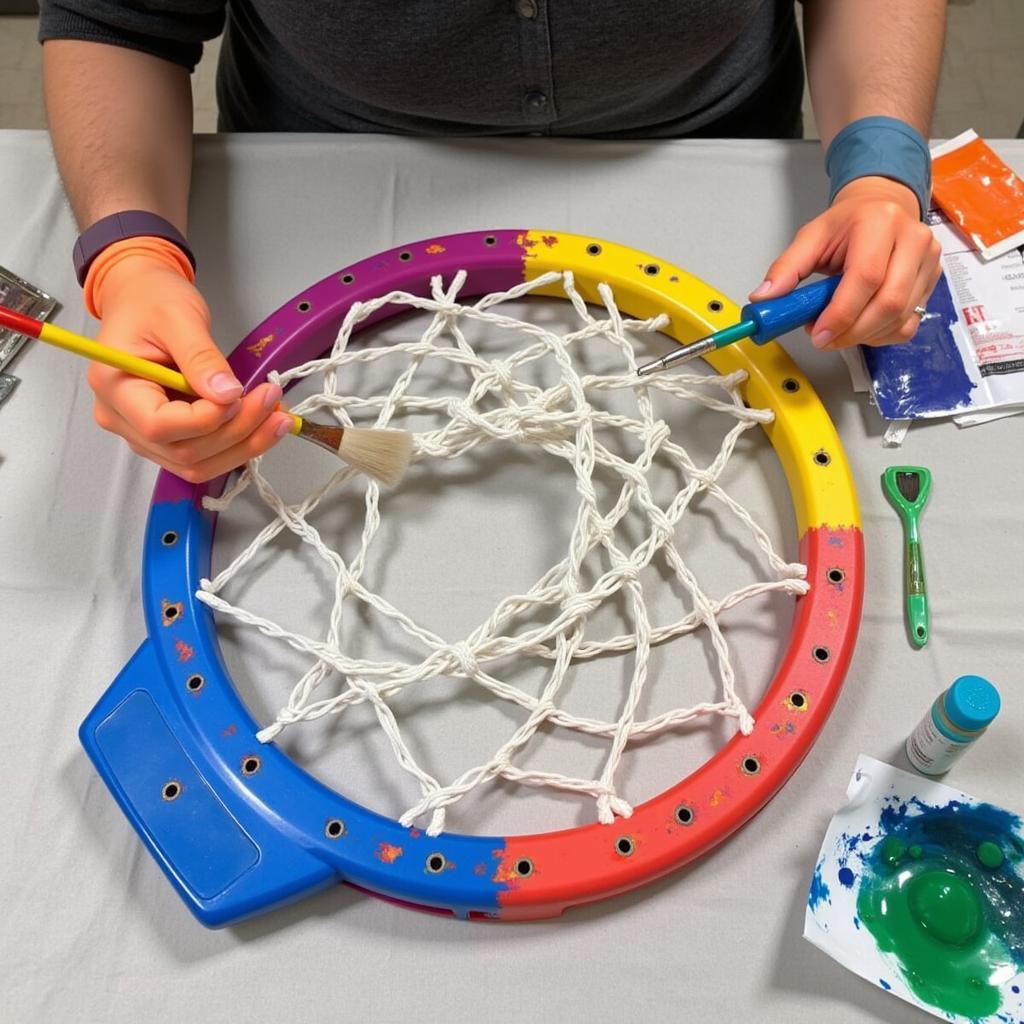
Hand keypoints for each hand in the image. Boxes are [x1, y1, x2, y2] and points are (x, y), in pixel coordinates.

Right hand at [87, 247, 290, 481]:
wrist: (143, 298)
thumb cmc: (152, 301)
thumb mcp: (179, 317)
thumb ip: (201, 358)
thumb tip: (227, 395)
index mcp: (114, 387)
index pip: (159, 425)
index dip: (206, 419)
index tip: (240, 395)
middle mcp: (122, 419)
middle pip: (183, 451)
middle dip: (236, 432)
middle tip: (272, 400)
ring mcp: (143, 434)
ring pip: (196, 464)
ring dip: (243, 446)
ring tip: (277, 418)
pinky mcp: (168, 436)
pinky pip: (204, 456)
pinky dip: (238, 445)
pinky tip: (264, 424)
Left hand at [750, 176, 941, 349]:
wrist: (883, 207)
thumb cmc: (848, 224)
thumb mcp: (812, 237)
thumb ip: (786, 267)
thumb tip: (763, 298)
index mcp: (880, 223)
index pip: (866, 277)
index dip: (841, 313)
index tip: (818, 334)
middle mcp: (913, 240)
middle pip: (889, 302)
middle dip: (852, 331)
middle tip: (824, 339)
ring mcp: (929, 261)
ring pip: (900, 318)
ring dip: (864, 336)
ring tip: (838, 329)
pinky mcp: (933, 281)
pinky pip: (908, 324)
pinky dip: (881, 335)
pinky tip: (861, 327)